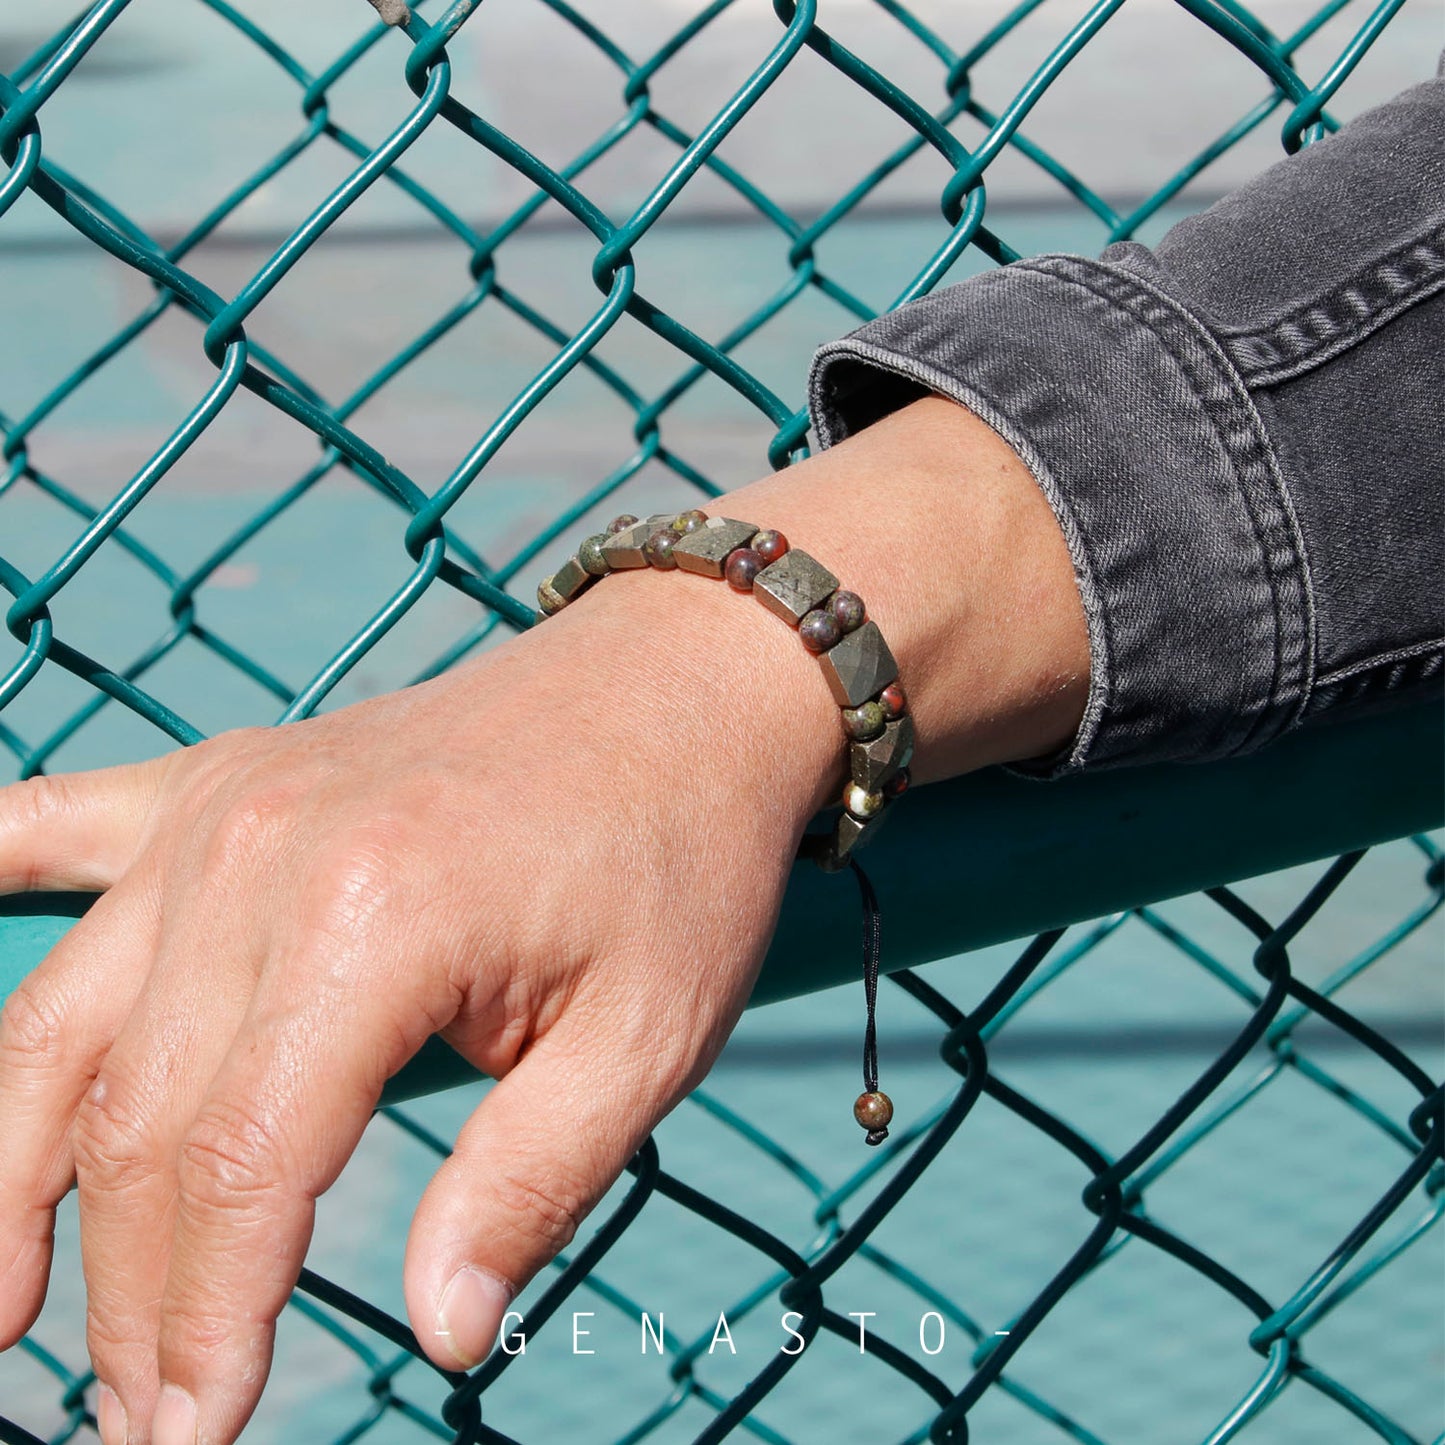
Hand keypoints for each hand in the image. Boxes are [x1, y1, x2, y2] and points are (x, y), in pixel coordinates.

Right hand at [0, 399, 1087, 1444]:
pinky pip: (58, 829)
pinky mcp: (223, 777)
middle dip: (127, 1287)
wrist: (679, 684)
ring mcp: (226, 803)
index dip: (204, 1323)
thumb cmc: (679, 854)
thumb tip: (442, 1335)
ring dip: (14, 1167)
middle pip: (137, 1113)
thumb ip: (529, 1185)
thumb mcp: (647, 1035)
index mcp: (375, 919)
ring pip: (62, 1013)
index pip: (238, 1167)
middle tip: (142, 1411)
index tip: (196, 1437)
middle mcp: (260, 852)